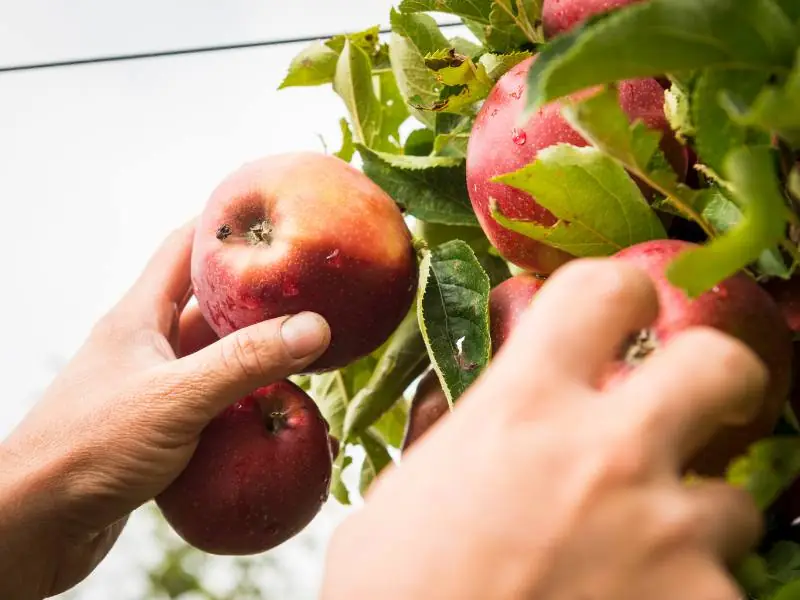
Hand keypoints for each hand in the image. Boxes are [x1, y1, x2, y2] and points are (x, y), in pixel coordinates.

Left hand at [0, 221, 330, 599]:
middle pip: (205, 304)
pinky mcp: (155, 429)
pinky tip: (271, 414)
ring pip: (210, 357)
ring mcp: (148, 388)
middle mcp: (142, 345)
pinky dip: (240, 403)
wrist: (33, 525)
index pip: (182, 248)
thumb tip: (316, 325)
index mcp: (137, 317)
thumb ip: (245, 361)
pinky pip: (209, 402)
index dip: (222, 225)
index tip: (271, 215)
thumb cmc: (92, 448)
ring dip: (251, 355)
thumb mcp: (176, 398)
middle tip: (306, 289)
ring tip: (303, 350)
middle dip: (253, 297)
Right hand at [322, 259, 765, 599]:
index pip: (601, 291)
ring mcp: (663, 536)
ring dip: (695, 524)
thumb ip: (461, 438)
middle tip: (705, 400)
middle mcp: (605, 454)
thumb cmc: (394, 591)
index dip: (624, 290)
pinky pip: (723, 592)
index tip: (634, 309)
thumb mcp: (408, 493)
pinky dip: (687, 598)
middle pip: (718, 365)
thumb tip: (481, 411)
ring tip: (642, 559)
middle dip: (721, 376)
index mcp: (522, 407)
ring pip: (733, 502)